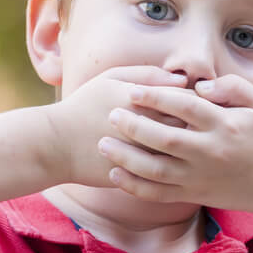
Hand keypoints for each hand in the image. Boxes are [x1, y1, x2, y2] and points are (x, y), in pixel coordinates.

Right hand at [45, 66, 187, 187]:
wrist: (55, 145)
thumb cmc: (84, 106)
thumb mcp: (111, 78)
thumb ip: (147, 74)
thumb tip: (183, 80)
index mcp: (143, 101)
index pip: (187, 99)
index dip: (196, 102)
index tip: (193, 105)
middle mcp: (146, 129)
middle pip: (190, 127)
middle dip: (197, 126)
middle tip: (197, 125)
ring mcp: (142, 156)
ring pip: (182, 153)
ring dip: (189, 149)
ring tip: (188, 144)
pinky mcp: (137, 178)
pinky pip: (167, 175)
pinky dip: (176, 168)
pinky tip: (174, 162)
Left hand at [97, 74, 252, 212]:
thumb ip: (230, 85)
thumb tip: (198, 86)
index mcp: (224, 125)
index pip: (185, 107)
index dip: (157, 97)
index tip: (133, 90)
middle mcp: (210, 152)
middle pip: (166, 139)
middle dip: (135, 126)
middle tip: (112, 115)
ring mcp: (199, 176)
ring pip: (157, 170)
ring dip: (127, 158)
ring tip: (104, 143)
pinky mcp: (192, 195)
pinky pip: (158, 194)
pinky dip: (134, 187)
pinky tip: (114, 174)